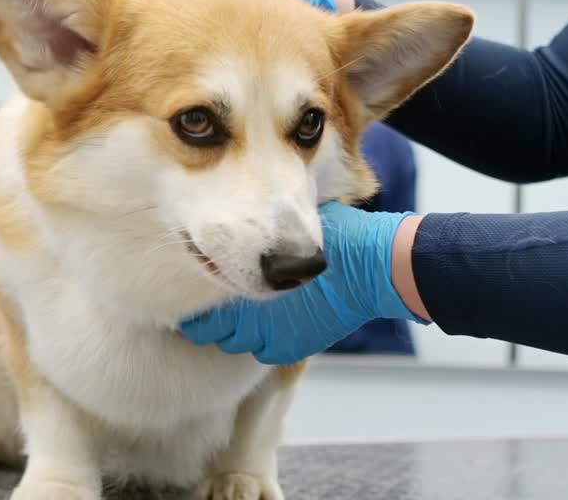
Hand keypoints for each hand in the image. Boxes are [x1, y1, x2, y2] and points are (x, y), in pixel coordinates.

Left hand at [178, 202, 423, 364]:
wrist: (371, 269)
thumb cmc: (332, 236)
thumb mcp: (289, 221)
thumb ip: (262, 230)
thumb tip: (245, 217)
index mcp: (238, 282)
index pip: (196, 305)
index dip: (198, 294)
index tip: (204, 282)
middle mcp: (247, 318)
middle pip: (207, 329)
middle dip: (211, 317)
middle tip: (219, 301)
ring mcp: (267, 338)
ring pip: (231, 343)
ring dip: (235, 331)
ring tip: (245, 314)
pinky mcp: (288, 350)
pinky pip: (261, 351)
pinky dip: (263, 339)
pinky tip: (272, 324)